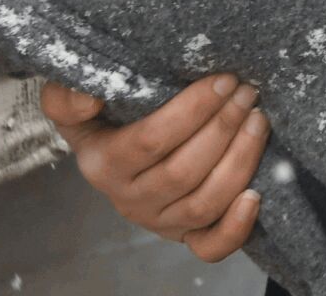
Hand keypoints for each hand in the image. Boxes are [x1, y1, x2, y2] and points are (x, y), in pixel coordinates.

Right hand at [39, 74, 268, 261]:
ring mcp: (159, 220)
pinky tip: (255, 195)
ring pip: (203, 203)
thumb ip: (66, 97)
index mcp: (103, 165)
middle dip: (224, 127)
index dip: (193, 110)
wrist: (111, 147)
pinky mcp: (184, 233)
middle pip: (183, 172)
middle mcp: (129, 200)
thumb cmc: (104, 114)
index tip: (224, 80)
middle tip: (248, 93)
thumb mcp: (71, 100)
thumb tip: (90, 98)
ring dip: (240, 160)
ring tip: (259, 120)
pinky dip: (236, 227)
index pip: (151, 140)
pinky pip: (210, 246)